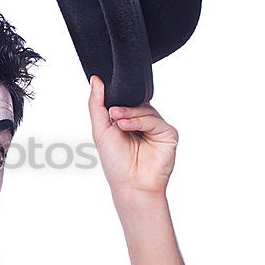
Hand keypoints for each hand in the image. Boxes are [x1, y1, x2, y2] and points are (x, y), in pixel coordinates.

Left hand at [87, 75, 177, 197]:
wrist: (130, 184)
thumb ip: (97, 104)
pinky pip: (155, 121)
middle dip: (123, 106)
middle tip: (113, 113)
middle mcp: (143, 123)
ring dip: (131, 114)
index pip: (126, 100)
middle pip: (136, 103)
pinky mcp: (168, 134)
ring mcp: (156, 128)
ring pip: (146, 110)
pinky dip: (141, 122)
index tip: (108, 96)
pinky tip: (128, 128)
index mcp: (128, 120)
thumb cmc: (115, 162)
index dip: (118, 96)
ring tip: (119, 124)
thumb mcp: (100, 129)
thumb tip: (95, 79)